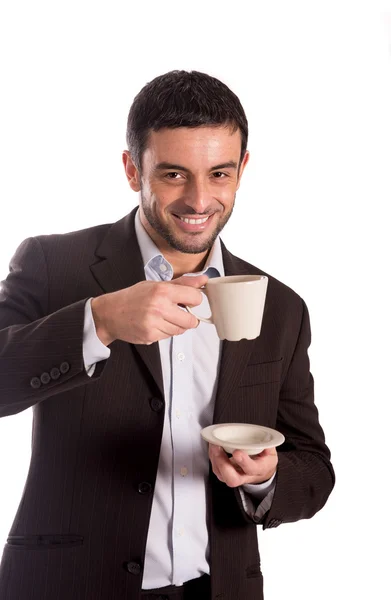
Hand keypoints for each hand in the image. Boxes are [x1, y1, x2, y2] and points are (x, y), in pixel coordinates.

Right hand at [91, 274, 207, 345]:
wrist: (110, 313)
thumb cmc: (133, 297)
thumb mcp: (156, 284)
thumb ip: (182, 283)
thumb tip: (203, 279)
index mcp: (162, 291)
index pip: (195, 298)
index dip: (194, 300)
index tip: (188, 300)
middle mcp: (159, 307)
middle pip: (191, 321)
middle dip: (188, 318)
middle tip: (178, 312)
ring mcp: (154, 324)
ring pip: (180, 330)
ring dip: (176, 326)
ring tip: (163, 317)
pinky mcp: (150, 336)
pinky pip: (168, 337)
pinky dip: (165, 332)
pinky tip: (155, 324)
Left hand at [208, 444, 277, 487]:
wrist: (262, 471)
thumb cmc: (264, 459)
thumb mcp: (271, 451)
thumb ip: (269, 446)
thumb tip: (265, 444)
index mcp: (260, 469)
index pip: (252, 469)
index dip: (244, 462)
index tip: (237, 452)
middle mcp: (246, 476)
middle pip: (233, 479)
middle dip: (223, 464)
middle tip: (218, 448)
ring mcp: (235, 476)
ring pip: (222, 475)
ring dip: (215, 459)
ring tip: (213, 444)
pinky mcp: (226, 474)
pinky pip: (217, 470)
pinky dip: (213, 458)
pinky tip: (213, 447)